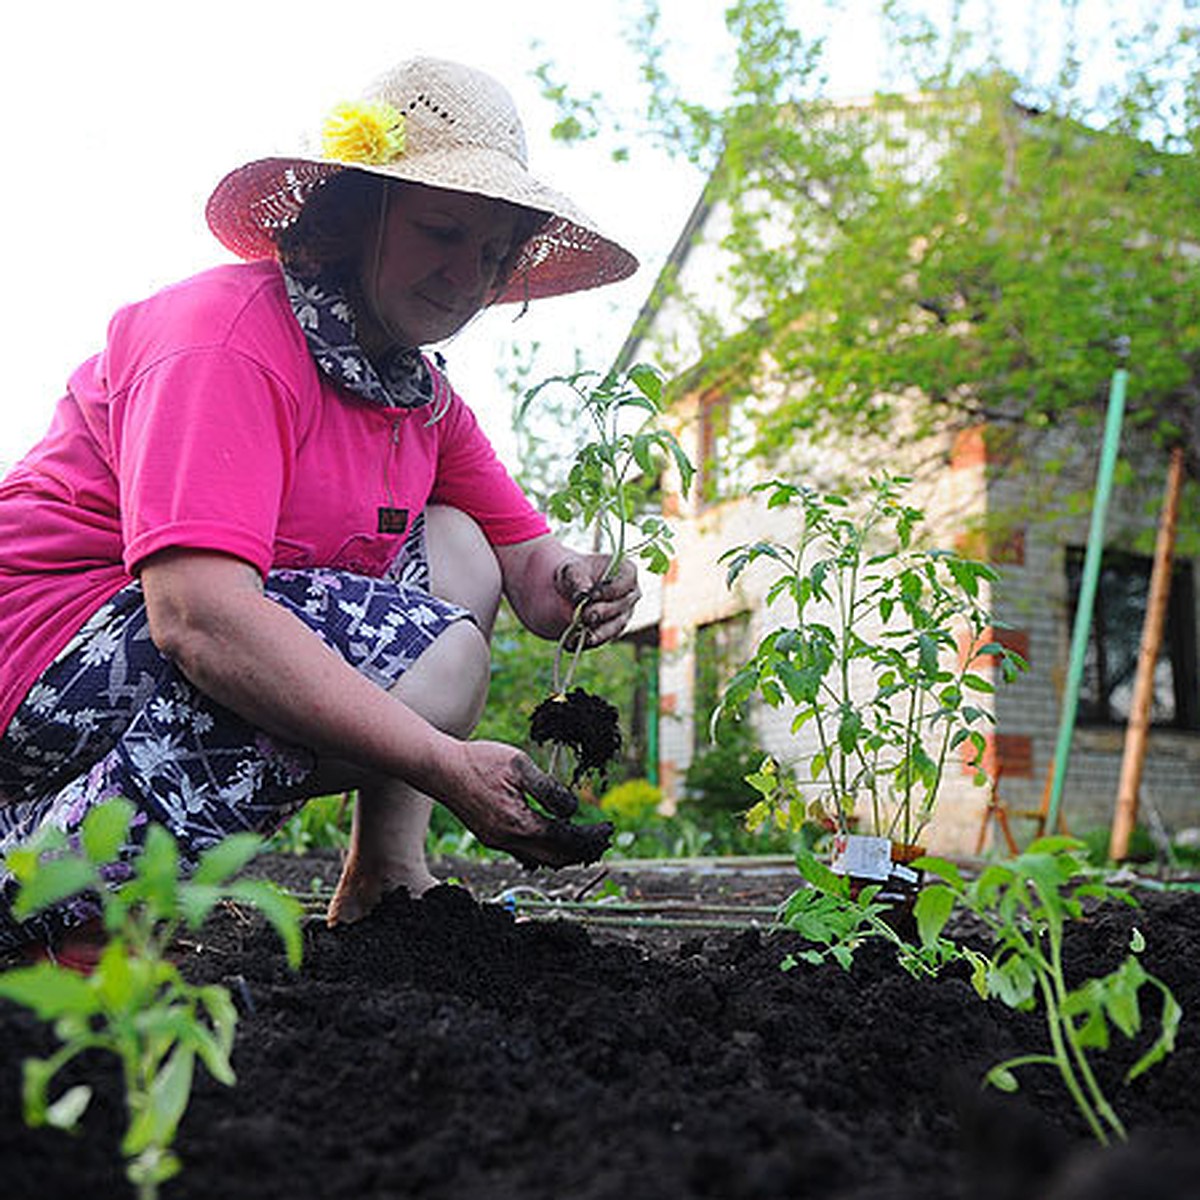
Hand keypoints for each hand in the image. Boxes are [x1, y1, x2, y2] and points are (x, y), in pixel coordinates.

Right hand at [439, 740, 612, 868]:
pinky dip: (545, 850)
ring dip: (565, 853)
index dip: (591, 837)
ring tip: (584, 842)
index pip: (567, 839)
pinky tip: (553, 838)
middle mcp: (509, 840)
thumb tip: (572, 810)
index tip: (608, 830)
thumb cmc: (479, 761)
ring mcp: (498, 842)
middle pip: (557, 857)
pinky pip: (525, 854)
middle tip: (602, 839)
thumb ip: (549, 789)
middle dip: (583, 850)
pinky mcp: (490, 838)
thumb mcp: (520, 765)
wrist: (440, 768)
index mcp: (520, 823)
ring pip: (540, 860)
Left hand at [554, 554, 640, 646]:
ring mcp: (624, 615)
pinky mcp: (613, 632)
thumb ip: (577, 579)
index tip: (593, 595)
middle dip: (602, 612)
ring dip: (599, 632)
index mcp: (627, 573)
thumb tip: (583, 593)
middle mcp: (630, 595)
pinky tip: (572, 644)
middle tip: (586, 616)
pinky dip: (588, 642)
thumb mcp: (572, 571)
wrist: (570, 591)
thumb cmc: (576, 575)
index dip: (610, 589)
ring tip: (583, 637)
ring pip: (616, 626)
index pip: (626, 582)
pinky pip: (604, 639)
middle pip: (621, 606)